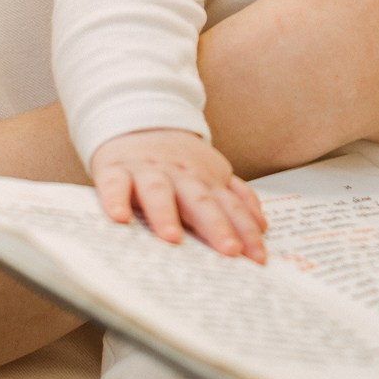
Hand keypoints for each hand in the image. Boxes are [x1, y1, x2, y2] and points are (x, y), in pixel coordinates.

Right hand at [90, 129, 267, 262]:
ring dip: (166, 214)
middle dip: (217, 226)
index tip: (258, 257)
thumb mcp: (211, 173)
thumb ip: (236, 198)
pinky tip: (119, 218)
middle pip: (201, 201)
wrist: (137, 121)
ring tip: (172, 238)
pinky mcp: (115, 170)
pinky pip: (115, 185)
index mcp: (206, 179)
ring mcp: (148, 172)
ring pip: (159, 191)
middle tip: (229, 251)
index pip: (230, 207)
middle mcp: (180, 176)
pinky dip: (116, 199)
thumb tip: (262, 225)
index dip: (245, 231)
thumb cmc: (177, 160)